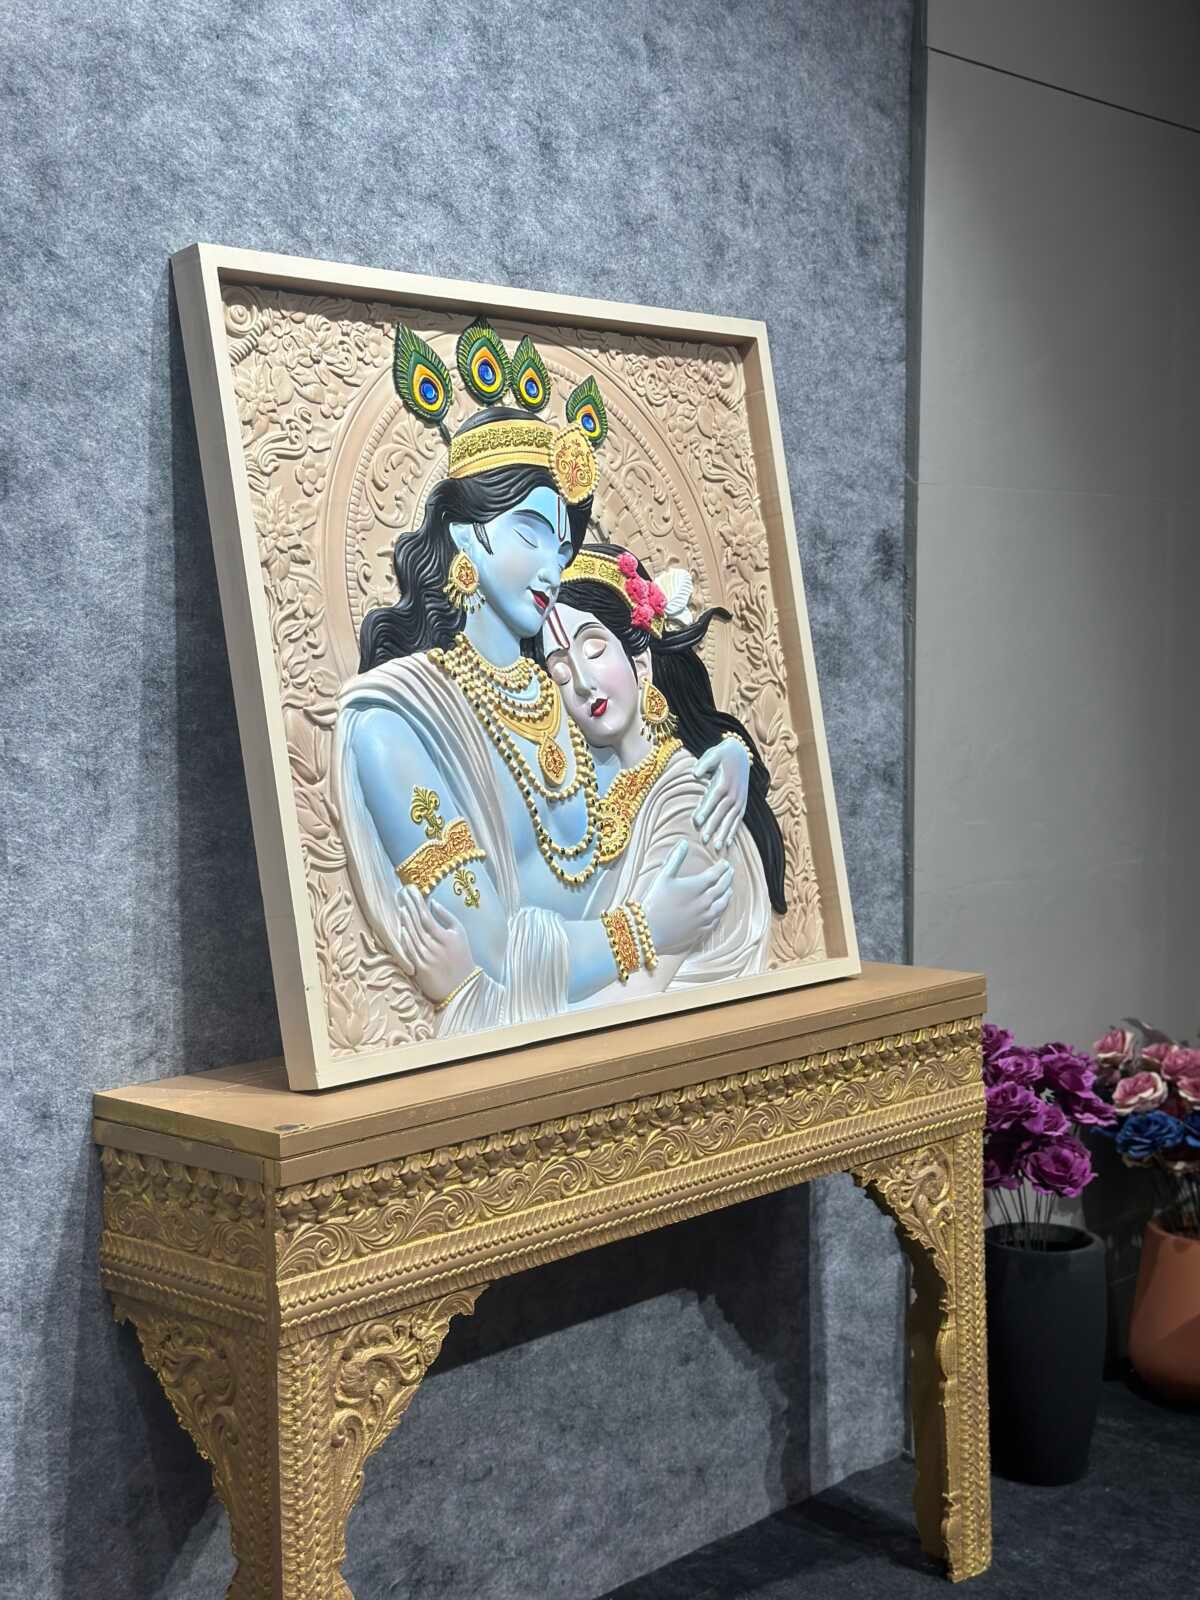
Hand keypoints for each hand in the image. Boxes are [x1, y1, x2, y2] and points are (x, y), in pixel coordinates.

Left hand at [395, 886, 474, 1002]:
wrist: (462, 987)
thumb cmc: (461, 957)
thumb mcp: (460, 934)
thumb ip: (447, 917)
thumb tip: (433, 903)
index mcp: (447, 937)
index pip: (427, 916)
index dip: (418, 903)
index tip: (411, 890)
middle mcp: (436, 947)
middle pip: (418, 924)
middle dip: (409, 907)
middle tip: (402, 892)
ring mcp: (427, 958)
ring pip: (413, 936)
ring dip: (406, 920)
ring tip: (400, 905)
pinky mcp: (420, 969)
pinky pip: (410, 952)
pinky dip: (405, 939)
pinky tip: (401, 928)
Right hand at [641, 840, 734, 954]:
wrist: (650, 929)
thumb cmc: (655, 900)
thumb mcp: (664, 875)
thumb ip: (676, 858)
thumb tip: (684, 843)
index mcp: (696, 886)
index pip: (715, 874)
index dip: (722, 867)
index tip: (725, 863)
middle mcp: (704, 901)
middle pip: (722, 888)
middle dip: (727, 878)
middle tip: (730, 872)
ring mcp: (703, 917)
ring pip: (722, 905)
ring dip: (727, 895)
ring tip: (729, 890)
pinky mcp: (700, 930)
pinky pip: (715, 920)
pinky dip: (720, 913)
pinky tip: (719, 911)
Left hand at [692, 738, 750, 851]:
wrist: (740, 753)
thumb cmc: (722, 754)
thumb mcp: (713, 753)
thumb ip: (704, 763)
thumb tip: (695, 774)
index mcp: (724, 782)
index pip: (713, 798)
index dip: (705, 810)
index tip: (696, 821)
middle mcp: (733, 793)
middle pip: (722, 812)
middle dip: (713, 826)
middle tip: (704, 839)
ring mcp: (739, 799)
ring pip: (731, 819)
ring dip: (724, 833)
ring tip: (717, 846)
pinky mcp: (742, 803)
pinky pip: (738, 820)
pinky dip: (733, 831)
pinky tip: (728, 843)